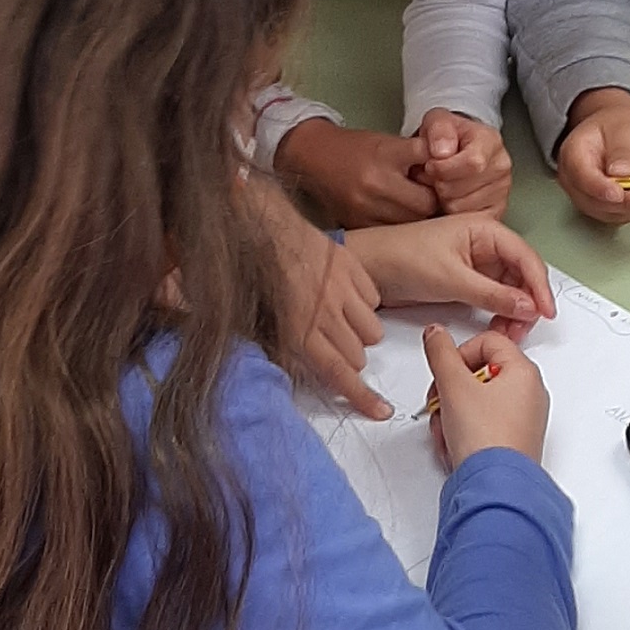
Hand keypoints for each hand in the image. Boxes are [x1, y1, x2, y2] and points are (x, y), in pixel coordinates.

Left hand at [250, 182, 391, 419]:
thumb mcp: (248, 317)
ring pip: (372, 330)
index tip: (382, 411)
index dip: (362, 397)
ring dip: (358, 331)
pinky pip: (373, 298)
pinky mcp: (352, 267)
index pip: (339, 374)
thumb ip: (271, 347)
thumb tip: (285, 369)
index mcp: (298, 330)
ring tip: (338, 318)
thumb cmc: (247, 266)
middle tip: (329, 345)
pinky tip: (341, 293)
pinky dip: (362, 301)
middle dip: (348, 358)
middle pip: (357, 356)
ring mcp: (342, 288)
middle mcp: (326, 313)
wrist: (257, 218)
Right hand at [275, 117, 438, 227]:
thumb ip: (419, 154)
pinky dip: (398, 229)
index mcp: (386, 155)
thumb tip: (450, 168)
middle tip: (431, 197)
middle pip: (424, 204)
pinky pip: (390, 234)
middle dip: (432, 203)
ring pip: (410, 224)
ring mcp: (364, 208)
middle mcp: (375, 183)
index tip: (442, 179)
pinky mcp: (356, 224)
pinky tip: (396, 217)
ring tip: (414, 208)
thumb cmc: (356, 148)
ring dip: (418, 219)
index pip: (430, 169)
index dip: (441, 178)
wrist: (313, 156)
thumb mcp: (388, 141)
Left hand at [352, 215, 554, 331]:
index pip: (526, 256)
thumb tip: (528, 306)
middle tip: (525, 328)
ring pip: (509, 288)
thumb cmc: (400, 257)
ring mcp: (475, 263)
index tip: (546, 311)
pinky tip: (498, 327)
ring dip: (514, 311)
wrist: (366, 269)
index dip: (540, 285)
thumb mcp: (451, 279)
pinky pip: (493, 297)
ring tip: (510, 332)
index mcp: (484, 229)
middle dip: (528, 302)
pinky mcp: (465, 280)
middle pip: (522, 274)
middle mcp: (484, 243)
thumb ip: (493, 294)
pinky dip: (498, 313)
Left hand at [411, 108, 512, 218]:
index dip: (444, 168)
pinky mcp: (495, 210)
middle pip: (462, 189)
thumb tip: (442, 152)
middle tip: (434, 176)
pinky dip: (452, 213)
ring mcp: (501, 190)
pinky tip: (451, 197)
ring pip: (461, 208)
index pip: (472, 163)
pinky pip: (466, 220)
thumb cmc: (447, 137)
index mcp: (491, 141)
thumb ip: (438, 129)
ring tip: (442, 185)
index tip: (430, 165)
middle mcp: (501, 166)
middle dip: (439, 185)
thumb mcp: (437, 121)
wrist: (456, 148)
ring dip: (443, 200)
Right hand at [425, 325, 549, 467]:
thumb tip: (436, 334)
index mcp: (524, 372)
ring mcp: (522, 419)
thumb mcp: (454, 386)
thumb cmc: (487, 441)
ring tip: (448, 429)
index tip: (446, 372)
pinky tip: (455, 444)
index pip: (487, 341)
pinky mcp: (512, 440)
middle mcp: (529, 393)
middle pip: (480, 372)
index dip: (459, 354)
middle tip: (443, 401)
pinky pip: (482, 423)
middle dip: (452, 389)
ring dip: (453, 412)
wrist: (495, 488)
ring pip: (477, 400)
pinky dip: (464, 430)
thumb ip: (441, 353)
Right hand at [555, 87, 629, 226]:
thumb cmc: (616, 126)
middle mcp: (575, 179)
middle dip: (627, 203)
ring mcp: (588, 195)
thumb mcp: (624, 129)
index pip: (582, 177)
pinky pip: (622, 214)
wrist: (617, 131)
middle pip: (595, 202)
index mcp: (573, 154)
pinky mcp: (604, 206)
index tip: (619, 194)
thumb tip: (621, 172)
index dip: (600, 189)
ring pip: (610, 213)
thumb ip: (622, 150)